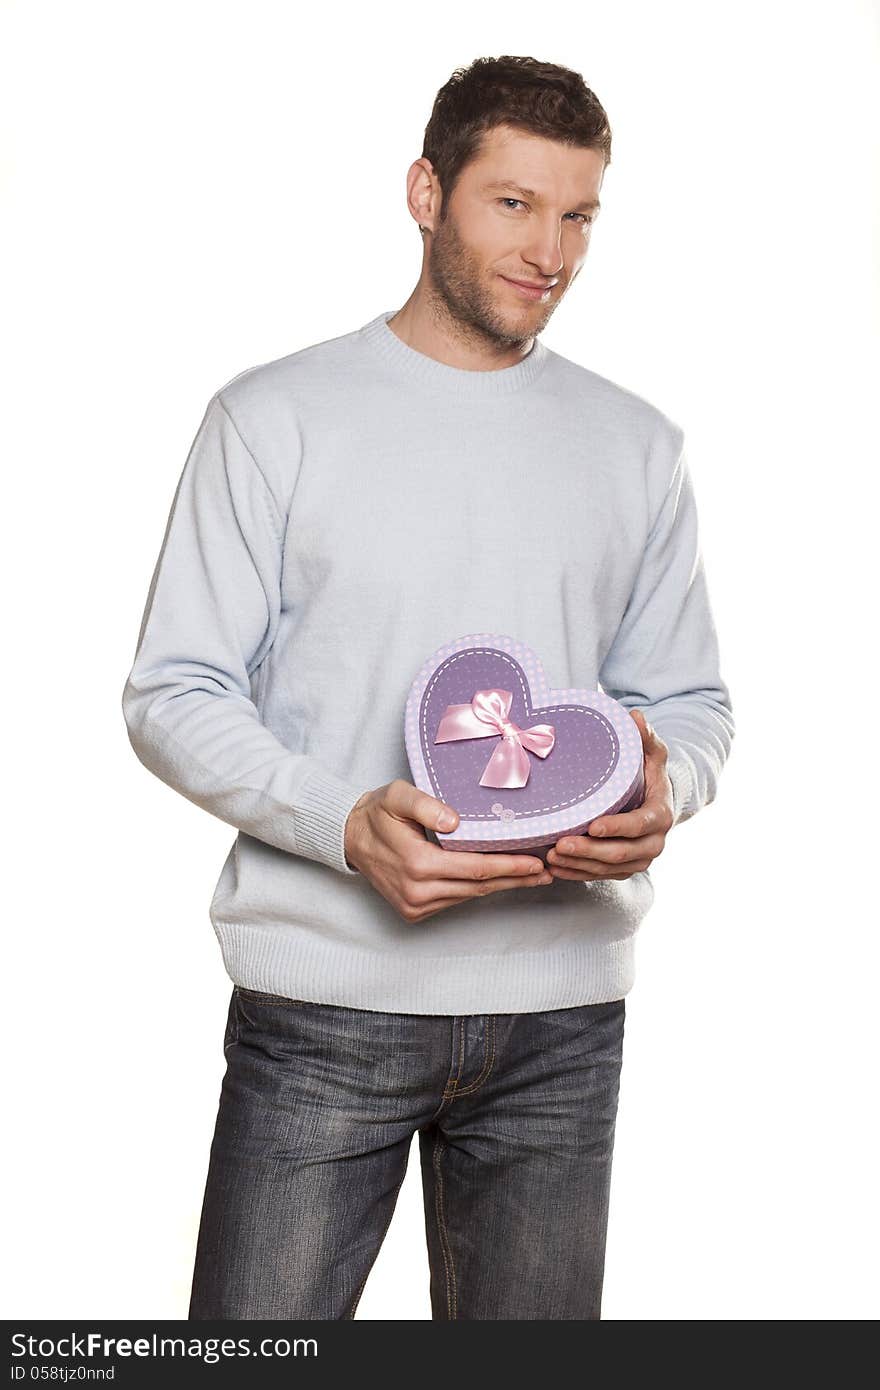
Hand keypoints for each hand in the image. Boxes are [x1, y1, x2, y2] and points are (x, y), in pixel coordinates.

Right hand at [344, 779, 552, 922]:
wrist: (350, 837)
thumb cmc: (377, 813)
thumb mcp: (397, 796)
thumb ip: (426, 805)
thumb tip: (456, 822)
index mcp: (417, 864)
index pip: (474, 868)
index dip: (508, 866)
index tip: (536, 864)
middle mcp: (417, 891)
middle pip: (478, 886)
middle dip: (515, 879)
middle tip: (547, 872)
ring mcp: (415, 905)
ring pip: (469, 895)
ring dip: (500, 885)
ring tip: (531, 876)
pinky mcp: (413, 911)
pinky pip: (455, 899)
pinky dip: (478, 889)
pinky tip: (498, 879)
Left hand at [546, 710, 674, 880]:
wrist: (656, 802)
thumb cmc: (648, 775)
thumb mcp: (652, 754)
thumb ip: (645, 737)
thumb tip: (635, 716)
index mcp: (660, 816)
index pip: (639, 825)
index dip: (616, 827)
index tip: (592, 825)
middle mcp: (653, 844)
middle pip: (620, 854)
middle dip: (589, 851)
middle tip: (559, 844)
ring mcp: (638, 860)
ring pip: (607, 869)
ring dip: (578, 865)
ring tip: (551, 856)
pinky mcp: (624, 870)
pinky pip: (599, 876)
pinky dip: (577, 874)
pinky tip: (556, 869)